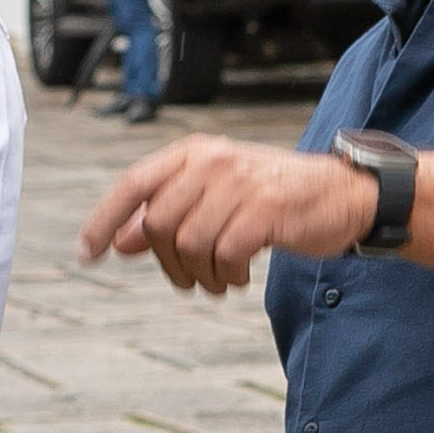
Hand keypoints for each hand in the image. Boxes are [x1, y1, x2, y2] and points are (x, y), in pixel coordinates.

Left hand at [77, 133, 378, 294]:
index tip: (87, 255)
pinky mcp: (267, 209)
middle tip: (189, 279)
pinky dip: (225, 276)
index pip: (132, 184)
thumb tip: (120, 241)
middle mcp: (212, 160)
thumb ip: (168, 213)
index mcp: (193, 152)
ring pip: (188, 244)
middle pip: (157, 224)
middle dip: (167, 263)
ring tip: (218, 280)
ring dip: (199, 275)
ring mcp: (240, 182)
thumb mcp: (214, 197)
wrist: (346, 194)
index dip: (103, 220)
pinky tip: (238, 277)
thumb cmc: (274, 198)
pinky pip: (223, 255)